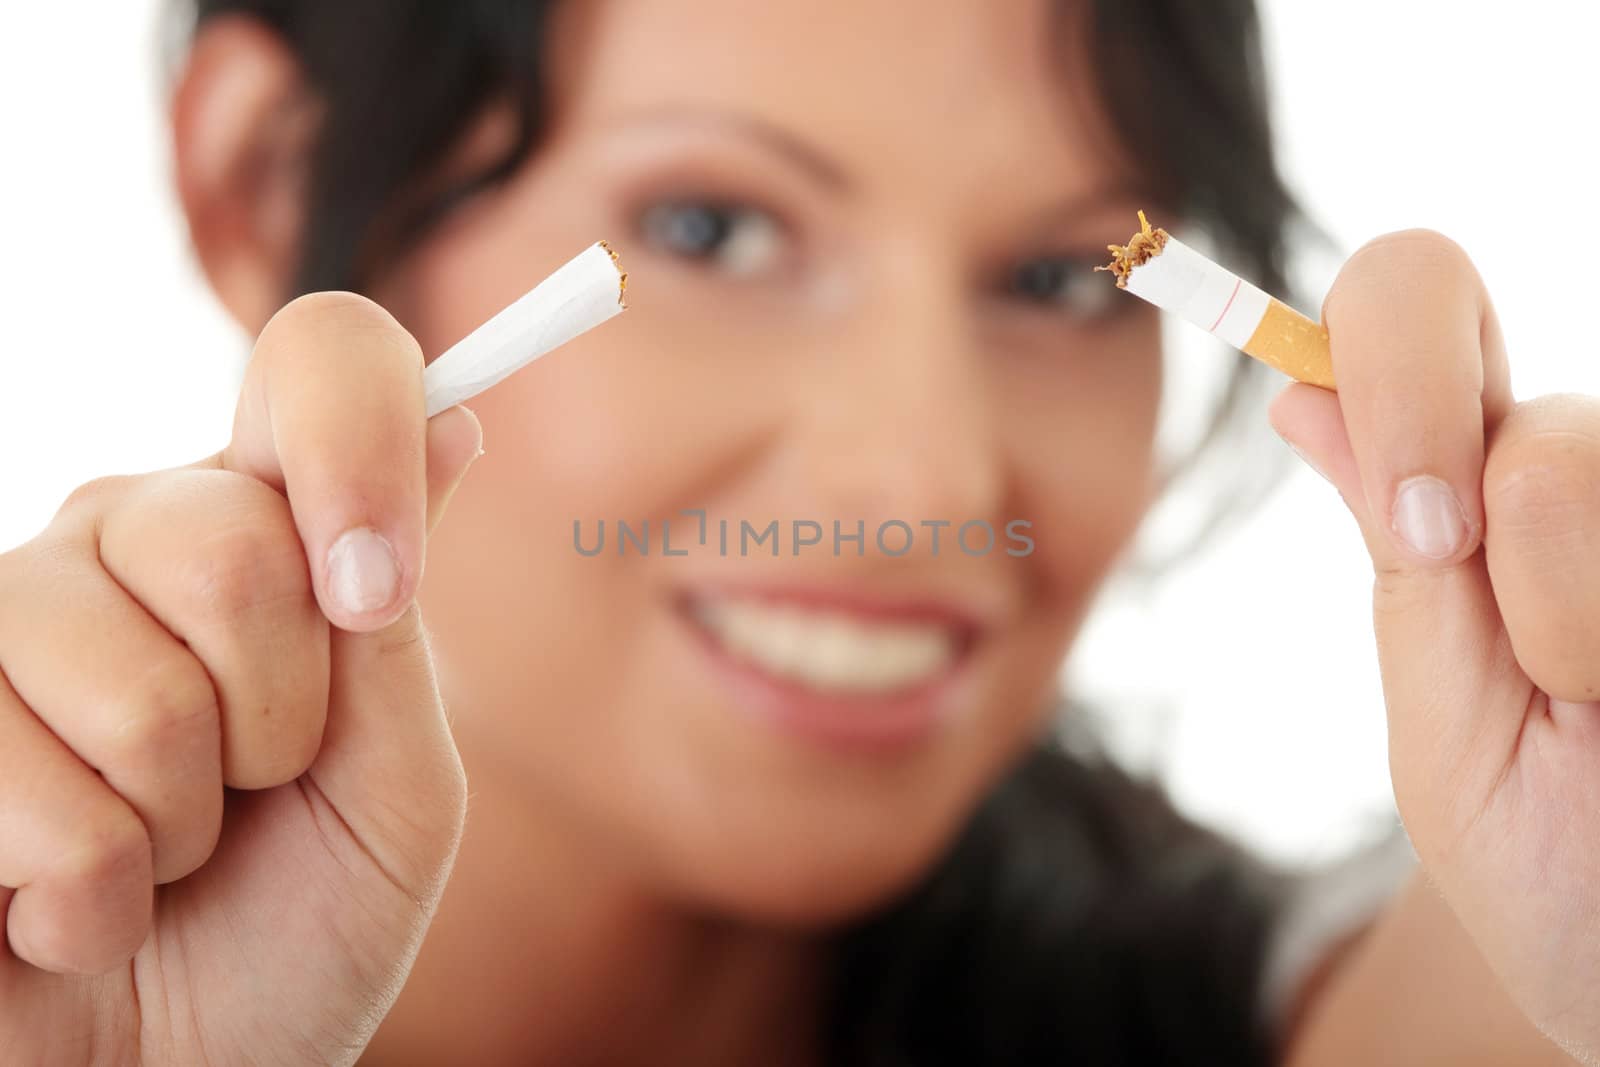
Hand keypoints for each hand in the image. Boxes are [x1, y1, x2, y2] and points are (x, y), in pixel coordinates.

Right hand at [0, 293, 480, 1064]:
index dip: (359, 440)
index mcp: (269, 532)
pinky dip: (91, 890)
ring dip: (179, 822)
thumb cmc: (299, 927)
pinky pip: (35, 791)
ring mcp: (8, 620)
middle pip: (230, 541)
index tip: (375, 585)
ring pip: (134, 684)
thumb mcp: (396, 787)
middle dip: (279, 721)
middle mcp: (127, 536)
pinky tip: (71, 905)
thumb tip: (457, 422)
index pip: (323, 364)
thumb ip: (394, 627)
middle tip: (256, 789)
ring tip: (162, 856)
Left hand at [1271, 231, 1599, 1063]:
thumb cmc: (1555, 869)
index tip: (1423, 527)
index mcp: (1475, 493)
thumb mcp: (1457, 734)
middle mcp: (1590, 476)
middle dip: (1523, 567)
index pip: (1410, 299)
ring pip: (1586, 476)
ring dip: (1590, 630)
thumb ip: (1406, 570)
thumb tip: (1298, 396)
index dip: (1393, 366)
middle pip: (1537, 425)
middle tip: (1558, 682)